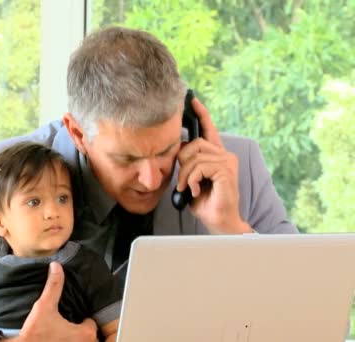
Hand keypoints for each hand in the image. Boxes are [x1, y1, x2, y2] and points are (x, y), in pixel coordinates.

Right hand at [0, 262, 97, 341]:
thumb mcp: (44, 306)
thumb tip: (56, 266)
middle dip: (79, 330)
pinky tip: (57, 340)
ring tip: (61, 334)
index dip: (80, 318)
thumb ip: (53, 286)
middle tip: (65, 325)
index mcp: (86, 333)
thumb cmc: (35, 334)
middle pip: (88, 334)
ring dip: (75, 338)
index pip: (90, 322)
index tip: (69, 317)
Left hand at [176, 97, 251, 233]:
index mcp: (216, 155)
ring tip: (189, 187)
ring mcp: (227, 162)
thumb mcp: (191, 178)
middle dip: (182, 162)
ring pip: (195, 156)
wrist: (219, 221)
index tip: (193, 101)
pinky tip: (196, 189)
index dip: (201, 115)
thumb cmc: (205, 202)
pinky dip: (193, 179)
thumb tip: (179, 150)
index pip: (209, 130)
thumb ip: (188, 163)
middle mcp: (224, 155)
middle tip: (183, 181)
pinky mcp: (226, 171)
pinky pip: (200, 167)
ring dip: (186, 175)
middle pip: (195, 144)